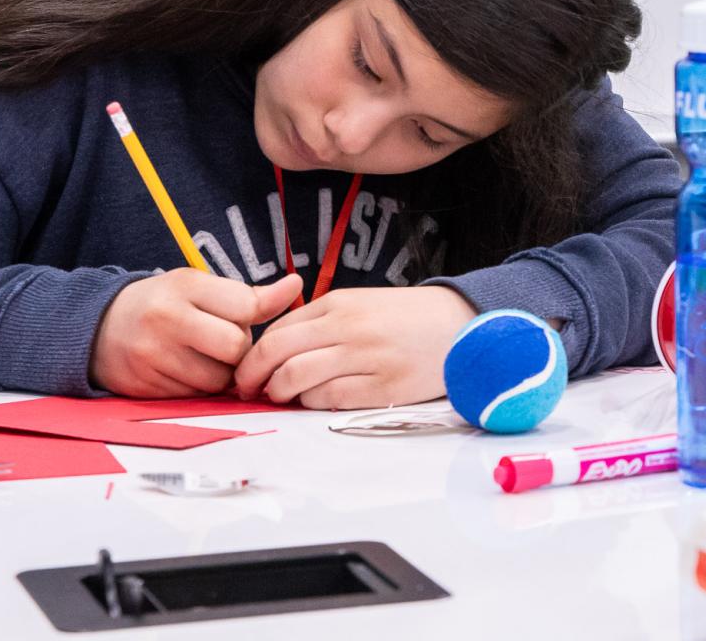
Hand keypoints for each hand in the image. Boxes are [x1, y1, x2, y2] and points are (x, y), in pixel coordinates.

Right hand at [90, 271, 301, 396]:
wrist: (100, 328)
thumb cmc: (165, 305)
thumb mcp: (201, 288)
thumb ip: (251, 295)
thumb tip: (297, 284)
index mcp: (186, 285)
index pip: (247, 308)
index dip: (250, 318)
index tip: (237, 318)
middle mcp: (167, 318)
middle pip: (236, 348)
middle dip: (238, 351)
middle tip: (223, 343)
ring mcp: (153, 355)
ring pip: (218, 380)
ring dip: (221, 374)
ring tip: (202, 356)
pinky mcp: (146, 386)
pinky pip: (195, 397)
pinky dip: (198, 389)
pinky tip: (184, 371)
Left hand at [233, 285, 479, 409]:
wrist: (459, 326)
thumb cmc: (405, 318)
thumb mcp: (361, 303)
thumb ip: (320, 320)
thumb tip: (274, 349)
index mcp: (340, 303)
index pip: (278, 329)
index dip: (253, 354)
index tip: (245, 370)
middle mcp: (349, 327)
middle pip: (278, 352)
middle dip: (252, 375)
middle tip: (247, 389)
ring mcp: (366, 358)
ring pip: (298, 377)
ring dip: (280, 392)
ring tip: (280, 396)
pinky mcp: (382, 387)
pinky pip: (329, 398)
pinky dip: (312, 402)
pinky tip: (314, 400)